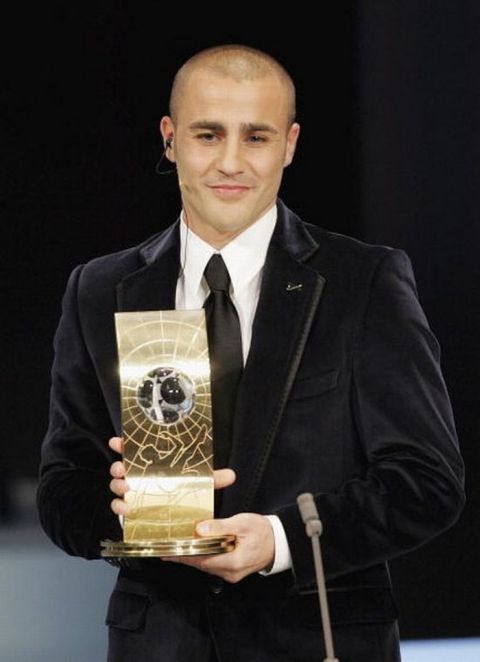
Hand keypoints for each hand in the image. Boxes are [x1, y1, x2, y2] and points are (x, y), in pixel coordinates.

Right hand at [108, 437, 236, 515]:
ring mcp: (130, 492)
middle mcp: (136, 475)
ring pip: (116, 485)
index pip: (132, 450)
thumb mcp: (199, 483)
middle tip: (125, 471)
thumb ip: (213, 478)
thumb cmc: (182, 491)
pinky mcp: (129, 508)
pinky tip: (127, 508)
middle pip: (119, 467)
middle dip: (119, 468)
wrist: (177, 514)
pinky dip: (119, 507)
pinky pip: (117, 506)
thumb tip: (232, 475)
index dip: (123, 444)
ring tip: (128, 490)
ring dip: (119, 486)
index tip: (117, 441)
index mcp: (150, 464)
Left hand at [162, 513, 274, 582]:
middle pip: (200, 564)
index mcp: (233, 562)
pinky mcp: (231, 571)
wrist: (279, 542)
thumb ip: (221, 527)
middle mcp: (230, 572)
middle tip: (164, 548)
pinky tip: (192, 550)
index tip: (167, 551)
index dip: (183, 555)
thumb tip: (201, 529)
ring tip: (174, 548)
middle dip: (183, 556)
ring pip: (205, 566)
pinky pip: (212, 565)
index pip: (201, 559)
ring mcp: (230, 574)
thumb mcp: (243, 523)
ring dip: (191, 557)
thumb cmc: (263, 531)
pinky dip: (201, 557)